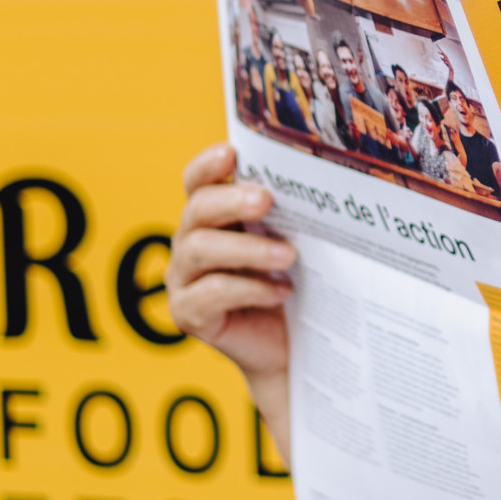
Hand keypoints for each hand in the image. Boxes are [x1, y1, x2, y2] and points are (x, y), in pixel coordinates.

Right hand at [165, 142, 294, 415]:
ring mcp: (183, 279)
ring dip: (247, 249)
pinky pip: (210, 294)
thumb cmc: (293, 283)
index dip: (208, 165)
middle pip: (196, 210)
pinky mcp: (188, 314)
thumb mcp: (291, 242)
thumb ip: (287, 215)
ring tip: (288, 256)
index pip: (197, 181)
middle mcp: (190, 242)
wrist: (292, 346)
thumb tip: (317, 185)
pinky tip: (281, 291)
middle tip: (266, 201)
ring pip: (200, 250)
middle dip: (230, 201)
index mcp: (213, 217)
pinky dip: (249, 289)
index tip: (232, 153)